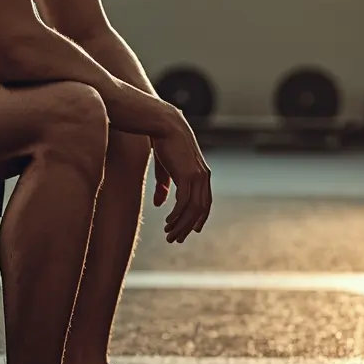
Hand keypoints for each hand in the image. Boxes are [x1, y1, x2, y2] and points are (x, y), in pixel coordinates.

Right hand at [150, 106, 211, 243]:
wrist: (163, 125)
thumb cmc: (163, 143)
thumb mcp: (165, 168)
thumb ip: (164, 186)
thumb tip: (159, 203)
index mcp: (202, 174)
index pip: (204, 202)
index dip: (198, 218)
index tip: (190, 231)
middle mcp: (203, 177)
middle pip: (200, 210)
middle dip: (187, 227)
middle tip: (175, 239)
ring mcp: (197, 177)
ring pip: (192, 209)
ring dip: (180, 225)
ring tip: (169, 235)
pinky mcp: (187, 175)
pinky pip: (184, 203)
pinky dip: (176, 215)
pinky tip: (167, 222)